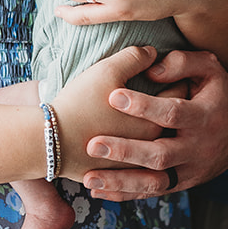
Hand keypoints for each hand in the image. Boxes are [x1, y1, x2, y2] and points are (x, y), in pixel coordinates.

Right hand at [51, 45, 166, 181]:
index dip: (179, 77)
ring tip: (152, 117)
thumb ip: (135, 58)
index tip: (177, 70)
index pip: (179, 93)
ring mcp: (135, 166)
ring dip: (158, 132)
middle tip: (173, 92)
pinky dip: (139, 154)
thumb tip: (153, 52)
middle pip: (172, 123)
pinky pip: (136, 166)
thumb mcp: (107, 71)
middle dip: (173, 106)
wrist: (48, 142)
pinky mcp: (118, 176)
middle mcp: (151, 147)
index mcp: (155, 120)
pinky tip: (133, 142)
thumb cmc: (79, 103)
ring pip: (156, 147)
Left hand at [79, 49, 227, 197]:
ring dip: (121, 182)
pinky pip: (152, 192)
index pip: (172, 113)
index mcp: (203, 116)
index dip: (144, 105)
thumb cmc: (219, 94)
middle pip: (160, 154)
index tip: (113, 96)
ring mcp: (189, 170)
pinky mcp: (182, 184)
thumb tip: (152, 69)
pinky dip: (126, 194)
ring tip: (89, 179)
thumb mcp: (211, 69)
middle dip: (125, 151)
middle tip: (93, 145)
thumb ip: (183, 63)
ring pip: (154, 182)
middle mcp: (197, 148)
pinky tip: (99, 190)